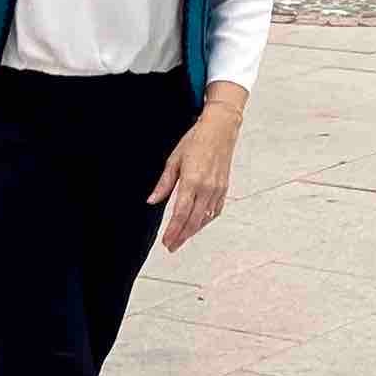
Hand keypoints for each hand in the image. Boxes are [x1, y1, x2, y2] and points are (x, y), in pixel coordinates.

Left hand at [150, 106, 241, 253]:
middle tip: (171, 246)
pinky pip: (214, 211)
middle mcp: (207, 188)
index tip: (166, 241)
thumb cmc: (196, 141)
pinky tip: (196, 225)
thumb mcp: (174, 160)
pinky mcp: (224, 189)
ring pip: (205, 218)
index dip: (173, 230)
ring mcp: (217, 189)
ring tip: (181, 238)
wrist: (220, 129)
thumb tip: (152, 200)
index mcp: (192, 181)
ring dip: (192, 231)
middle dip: (181, 236)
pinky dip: (204, 221)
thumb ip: (164, 184)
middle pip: (193, 220)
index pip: (181, 213)